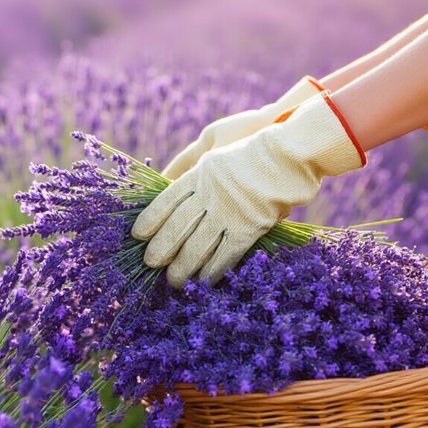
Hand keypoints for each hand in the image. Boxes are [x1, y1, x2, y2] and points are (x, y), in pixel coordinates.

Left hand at [133, 92, 366, 287]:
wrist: (291, 152)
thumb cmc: (256, 146)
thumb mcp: (217, 146)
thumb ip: (195, 166)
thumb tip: (168, 181)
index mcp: (200, 174)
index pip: (166, 201)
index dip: (150, 220)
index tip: (137, 235)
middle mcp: (209, 194)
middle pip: (176, 227)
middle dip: (161, 248)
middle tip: (150, 263)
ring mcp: (228, 212)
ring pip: (196, 246)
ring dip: (182, 267)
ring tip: (174, 280)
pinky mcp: (249, 227)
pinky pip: (225, 255)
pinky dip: (212, 270)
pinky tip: (203, 281)